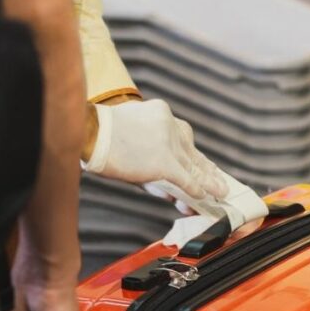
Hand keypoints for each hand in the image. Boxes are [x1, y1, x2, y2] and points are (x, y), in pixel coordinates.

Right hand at [83, 99, 227, 200]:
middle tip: (218, 183)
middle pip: (192, 153)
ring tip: (219, 193)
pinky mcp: (164, 162)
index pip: (184, 137)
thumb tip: (161, 175)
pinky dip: (195, 189)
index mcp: (162, 113)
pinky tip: (202, 197)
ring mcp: (169, 144)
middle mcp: (170, 125)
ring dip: (208, 183)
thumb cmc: (99, 135)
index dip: (194, 155)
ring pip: (193, 167)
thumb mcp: (130, 133)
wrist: (90, 133)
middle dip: (206, 170)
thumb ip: (148, 151)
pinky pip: (185, 179)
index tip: (203, 164)